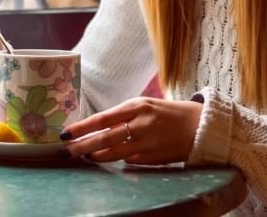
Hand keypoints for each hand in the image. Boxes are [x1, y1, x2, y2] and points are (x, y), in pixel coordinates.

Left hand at [61, 97, 202, 164]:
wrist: (201, 125)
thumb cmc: (167, 113)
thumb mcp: (144, 106)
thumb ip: (123, 115)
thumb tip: (96, 127)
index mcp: (137, 106)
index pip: (102, 118)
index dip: (82, 128)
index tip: (65, 134)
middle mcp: (142, 123)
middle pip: (105, 138)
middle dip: (82, 146)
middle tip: (65, 152)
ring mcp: (149, 142)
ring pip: (116, 153)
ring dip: (98, 156)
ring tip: (86, 157)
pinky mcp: (156, 158)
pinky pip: (131, 161)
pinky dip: (121, 159)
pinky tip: (112, 158)